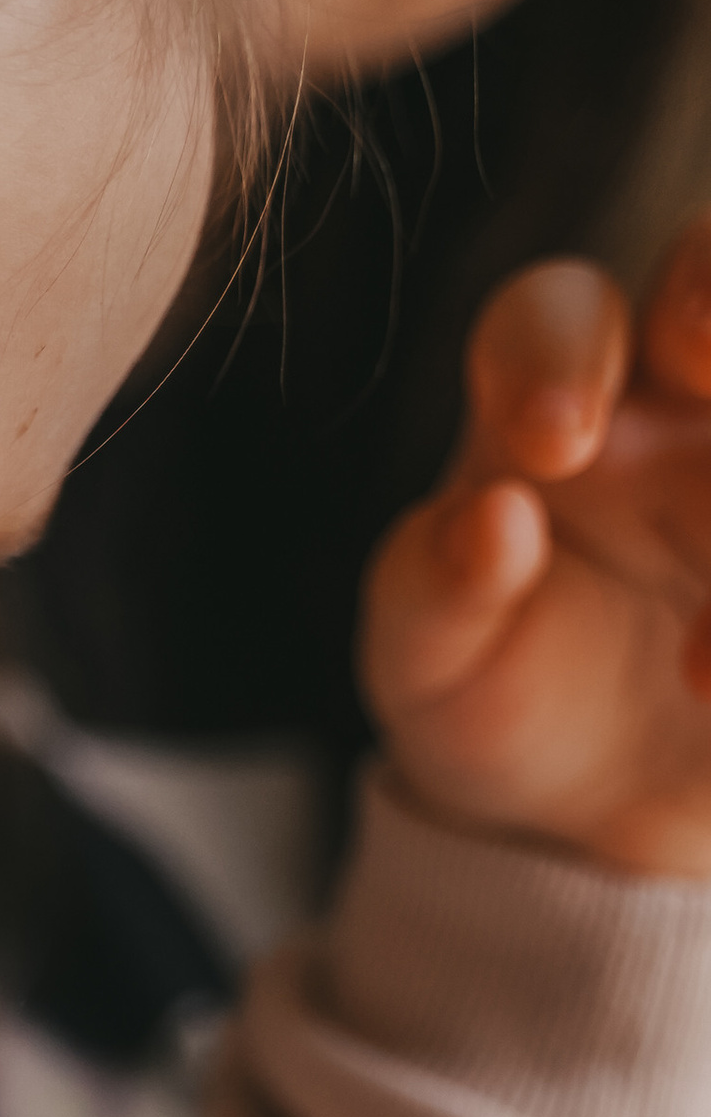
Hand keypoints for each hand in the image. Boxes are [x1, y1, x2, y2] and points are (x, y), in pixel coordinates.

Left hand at [362, 225, 710, 879]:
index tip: (553, 445)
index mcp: (556, 403)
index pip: (556, 314)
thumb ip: (435, 595)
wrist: (597, 801)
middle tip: (703, 364)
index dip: (561, 349)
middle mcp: (685, 391)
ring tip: (705, 665)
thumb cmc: (499, 693)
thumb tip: (485, 523)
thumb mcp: (432, 668)